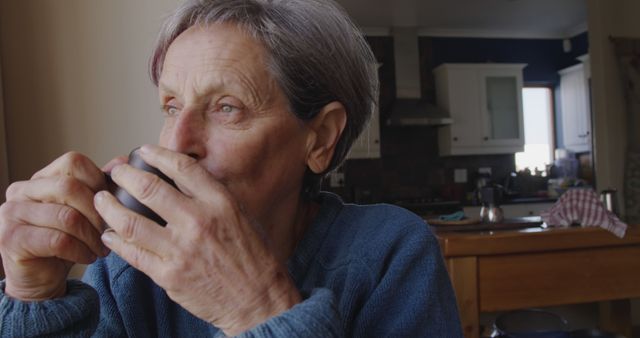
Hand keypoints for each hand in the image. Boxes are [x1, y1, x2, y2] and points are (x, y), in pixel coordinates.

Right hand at [0, 152, 120, 300]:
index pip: (73, 162)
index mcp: (40, 179)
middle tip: (108, 230)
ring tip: (100, 247)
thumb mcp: (85, 211)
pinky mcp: (11, 239)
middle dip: (97, 212)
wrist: (40, 279)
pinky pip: (58, 240)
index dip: (98, 181)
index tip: (110, 203)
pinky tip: (87, 257)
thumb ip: (99, 186)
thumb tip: (122, 161)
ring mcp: (11, 214)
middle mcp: (20, 191)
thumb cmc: (64, 243)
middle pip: (70, 187)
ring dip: (92, 236)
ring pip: (67, 216)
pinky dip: (80, 250)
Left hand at [95, 145, 300, 334]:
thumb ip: (212, 198)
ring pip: (131, 221)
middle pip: (149, 188)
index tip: (143, 151)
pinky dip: (116, 241)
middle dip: (124, 176)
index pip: (182, 167)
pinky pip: (132, 253)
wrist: (257, 299)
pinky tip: (109, 234)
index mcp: (220, 202)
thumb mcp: (241, 216)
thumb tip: (184, 180)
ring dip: (109, 207)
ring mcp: (181, 249)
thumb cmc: (252, 257)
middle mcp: (198, 221)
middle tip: (115, 172)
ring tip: (101, 200)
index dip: (157, 154)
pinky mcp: (168, 275)